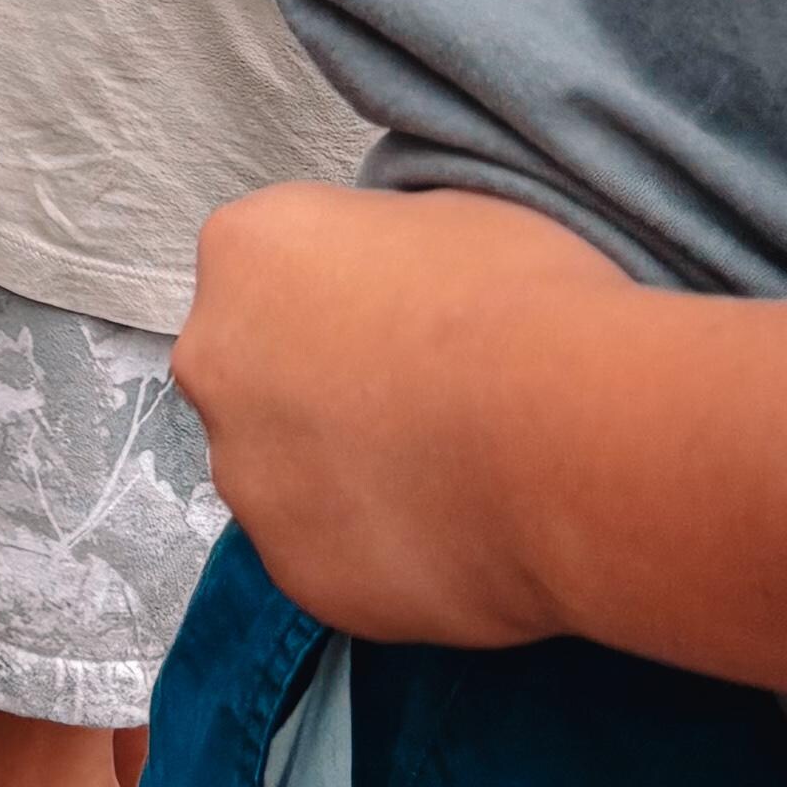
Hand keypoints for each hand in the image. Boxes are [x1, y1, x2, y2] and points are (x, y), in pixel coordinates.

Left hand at [172, 182, 601, 649]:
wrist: (570, 442)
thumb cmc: (526, 311)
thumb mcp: (447, 218)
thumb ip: (378, 254)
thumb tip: (386, 288)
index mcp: (245, 251)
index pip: (268, 268)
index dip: (348, 296)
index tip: (404, 318)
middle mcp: (215, 360)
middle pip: (255, 372)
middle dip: (322, 388)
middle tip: (421, 403)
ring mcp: (246, 474)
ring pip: (284, 472)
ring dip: (344, 476)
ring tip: (450, 477)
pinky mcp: (294, 569)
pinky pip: (330, 555)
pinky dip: (381, 550)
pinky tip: (456, 537)